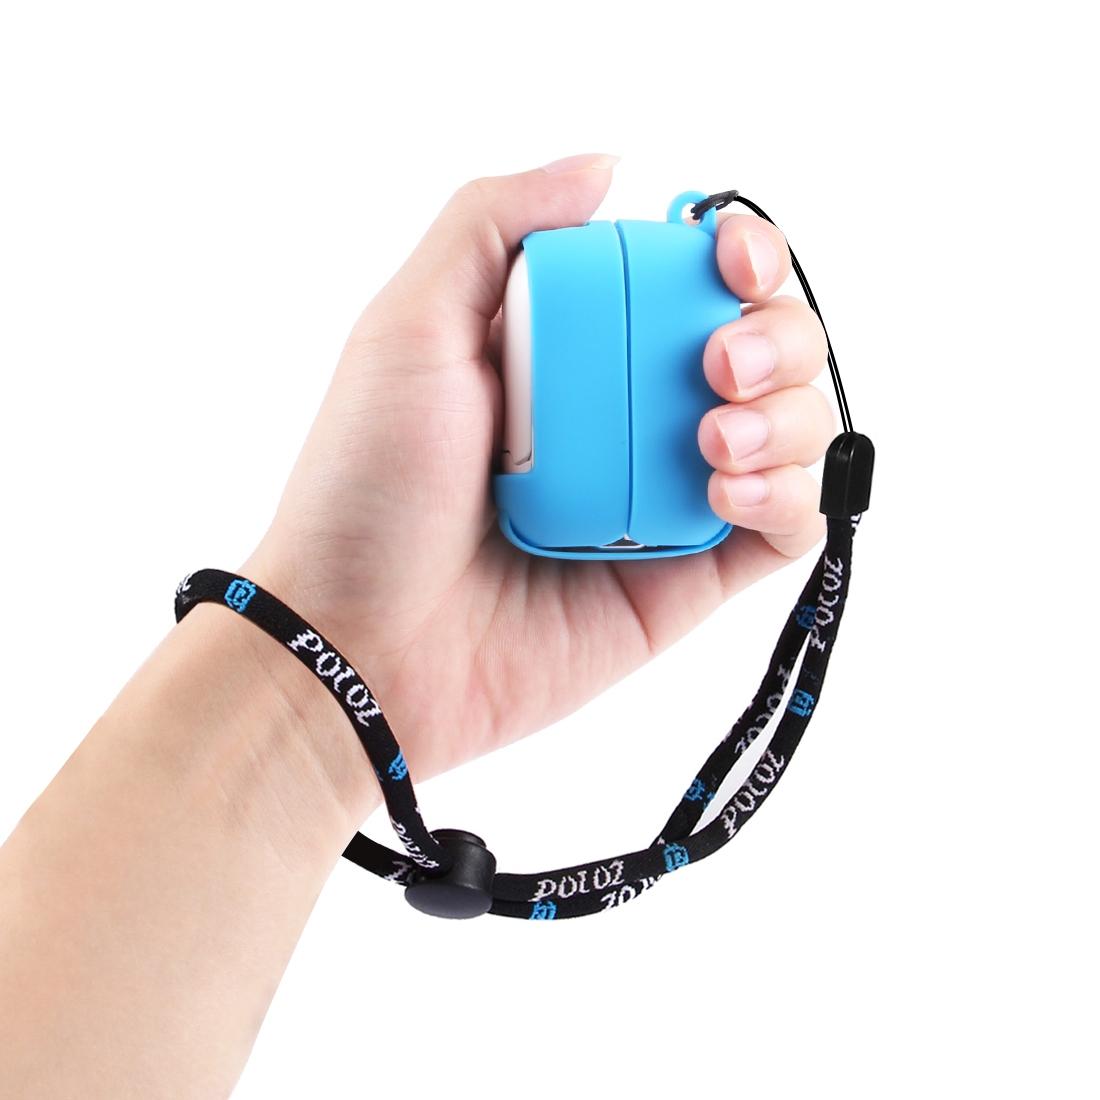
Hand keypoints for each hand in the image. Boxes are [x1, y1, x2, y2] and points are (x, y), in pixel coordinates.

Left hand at [245, 154, 833, 785]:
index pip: (692, 280)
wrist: (362, 642)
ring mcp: (663, 500)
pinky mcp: (686, 581)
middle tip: (718, 362)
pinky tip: (731, 490)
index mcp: (576, 349)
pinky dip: (790, 496)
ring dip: (788, 413)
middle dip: (775, 333)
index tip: (727, 254)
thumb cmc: (368, 488)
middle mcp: (630, 417)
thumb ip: (495, 224)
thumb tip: (606, 166)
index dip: (735, 252)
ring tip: (714, 442)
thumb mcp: (409, 326)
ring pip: (792, 430)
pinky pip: (786, 527)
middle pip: (764, 346)